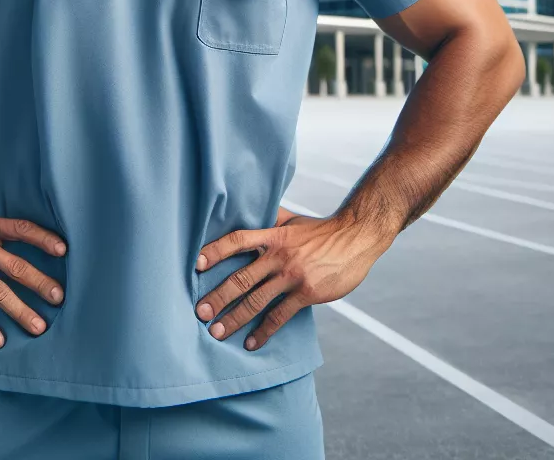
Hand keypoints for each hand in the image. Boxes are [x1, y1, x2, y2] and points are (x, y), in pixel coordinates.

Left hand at [194, 211, 391, 350]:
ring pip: (256, 301)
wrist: (356, 237)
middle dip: (218, 297)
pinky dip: (263, 332)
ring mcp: (292, 276)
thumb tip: (249, 210)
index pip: (237, 240)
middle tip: (199, 312)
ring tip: (217, 332)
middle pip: (241, 278)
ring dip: (234, 318)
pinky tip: (250, 343)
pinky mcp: (306, 293)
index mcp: (273, 236)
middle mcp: (279, 256)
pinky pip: (279, 316)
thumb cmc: (322, 229)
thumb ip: (270, 220)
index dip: (216, 250)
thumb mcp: (292, 220)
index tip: (196, 264)